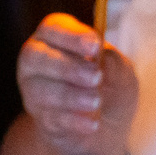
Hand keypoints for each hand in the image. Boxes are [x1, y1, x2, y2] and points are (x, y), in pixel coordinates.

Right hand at [15, 13, 135, 154]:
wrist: (106, 126)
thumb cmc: (110, 85)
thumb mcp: (121, 71)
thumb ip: (113, 62)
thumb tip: (102, 56)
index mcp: (56, 37)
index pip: (53, 28)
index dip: (72, 36)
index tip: (95, 45)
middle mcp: (36, 61)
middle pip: (36, 56)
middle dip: (68, 66)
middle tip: (96, 76)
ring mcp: (34, 92)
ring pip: (41, 91)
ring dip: (71, 96)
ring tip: (96, 101)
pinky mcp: (40, 120)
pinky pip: (50, 118)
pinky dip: (73, 121)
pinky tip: (93, 123)